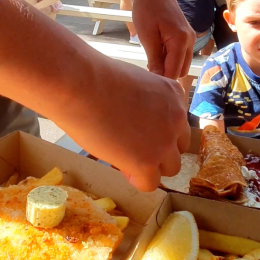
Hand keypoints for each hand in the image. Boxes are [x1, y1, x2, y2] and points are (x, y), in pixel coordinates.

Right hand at [59, 60, 190, 190]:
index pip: (177, 123)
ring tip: (125, 157)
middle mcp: (177, 118)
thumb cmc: (96, 77)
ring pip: (170, 167)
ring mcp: (164, 142)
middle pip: (179, 146)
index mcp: (174, 94)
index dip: (157, 130)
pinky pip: (150, 183)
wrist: (80, 86)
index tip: (135, 128)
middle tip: (132, 145)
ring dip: (151, 166)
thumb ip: (147, 102)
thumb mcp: (135, 83)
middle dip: (159, 149)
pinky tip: (120, 167)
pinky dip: (136, 179)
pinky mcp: (147, 162)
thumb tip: (139, 121)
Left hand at [132, 0, 195, 78]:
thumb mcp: (147, 37)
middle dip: (166, 74)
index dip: (161, 81)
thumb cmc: (146, 10)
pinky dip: (170, 59)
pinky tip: (156, 52)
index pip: (174, 72)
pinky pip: (181, 55)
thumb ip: (155, 59)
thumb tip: (158, 79)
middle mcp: (190, 41)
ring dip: (168, 67)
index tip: (147, 83)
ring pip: (181, 64)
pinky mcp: (187, 36)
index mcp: (181, 41)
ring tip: (150, 60)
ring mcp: (190, 38)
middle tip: (147, 70)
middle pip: (181, 71)